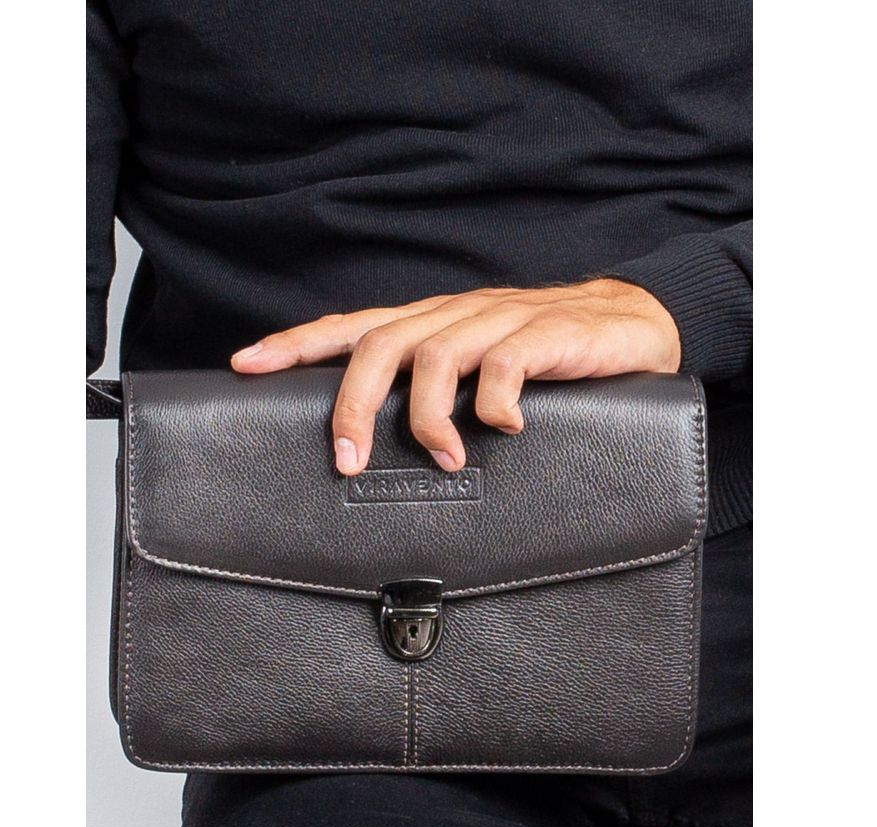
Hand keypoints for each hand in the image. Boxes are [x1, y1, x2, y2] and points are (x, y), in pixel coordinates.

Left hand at [231, 278, 679, 474]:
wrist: (630, 326)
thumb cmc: (543, 358)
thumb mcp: (478, 373)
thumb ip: (434, 395)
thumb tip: (378, 446)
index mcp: (432, 323)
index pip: (353, 326)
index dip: (298, 343)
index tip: (246, 365)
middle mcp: (456, 315)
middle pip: (381, 344)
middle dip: (352, 403)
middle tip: (346, 460)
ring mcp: (499, 320)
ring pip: (436, 356)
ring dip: (427, 418)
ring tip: (443, 459)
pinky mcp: (546, 333)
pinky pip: (506, 365)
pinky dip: (496, 404)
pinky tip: (504, 428)